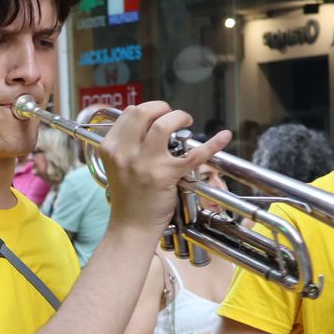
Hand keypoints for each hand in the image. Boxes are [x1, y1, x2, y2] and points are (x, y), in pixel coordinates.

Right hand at [97, 102, 232, 231]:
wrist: (131, 227)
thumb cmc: (127, 198)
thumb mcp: (117, 166)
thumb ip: (127, 145)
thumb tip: (147, 122)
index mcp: (110, 148)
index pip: (129, 113)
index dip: (147, 109)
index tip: (156, 114)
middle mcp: (125, 153)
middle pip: (143, 112)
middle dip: (162, 107)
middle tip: (172, 115)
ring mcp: (145, 164)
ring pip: (164, 125)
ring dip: (180, 117)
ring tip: (186, 122)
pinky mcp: (165, 176)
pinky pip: (193, 154)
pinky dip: (212, 144)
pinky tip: (223, 137)